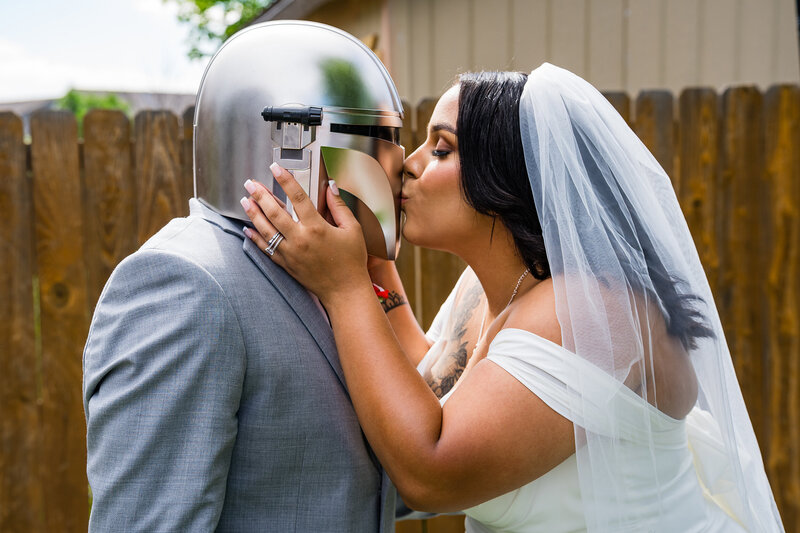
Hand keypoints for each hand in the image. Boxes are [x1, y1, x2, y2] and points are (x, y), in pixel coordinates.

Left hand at [241, 163, 370, 303]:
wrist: (345, 291)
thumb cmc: (351, 261)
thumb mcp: (352, 230)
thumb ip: (339, 207)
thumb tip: (331, 187)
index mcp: (317, 228)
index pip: (298, 198)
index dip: (285, 180)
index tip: (275, 168)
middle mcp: (300, 240)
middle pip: (275, 212)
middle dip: (260, 195)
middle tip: (250, 183)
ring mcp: (290, 253)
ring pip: (266, 230)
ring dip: (254, 213)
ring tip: (245, 200)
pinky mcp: (286, 265)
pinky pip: (266, 249)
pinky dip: (256, 238)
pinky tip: (248, 228)